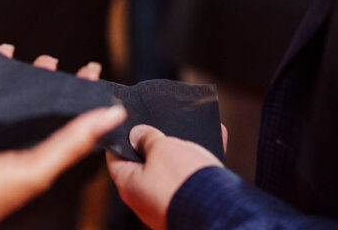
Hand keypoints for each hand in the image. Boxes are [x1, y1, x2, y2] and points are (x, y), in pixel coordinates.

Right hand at [0, 37, 122, 229]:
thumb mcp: (35, 168)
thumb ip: (72, 141)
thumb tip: (113, 114)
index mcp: (25, 143)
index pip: (56, 111)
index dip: (73, 89)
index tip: (91, 68)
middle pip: (20, 96)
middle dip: (32, 75)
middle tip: (46, 58)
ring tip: (0, 48)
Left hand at [107, 125, 225, 229]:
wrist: (221, 212)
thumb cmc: (183, 181)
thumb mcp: (162, 148)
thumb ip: (148, 137)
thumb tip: (139, 133)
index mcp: (129, 185)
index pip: (116, 157)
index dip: (122, 138)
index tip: (129, 124)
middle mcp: (145, 199)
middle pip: (145, 163)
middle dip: (157, 143)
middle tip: (163, 126)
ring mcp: (167, 204)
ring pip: (173, 169)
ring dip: (184, 150)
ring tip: (194, 130)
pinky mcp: (191, 206)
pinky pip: (193, 177)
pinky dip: (201, 159)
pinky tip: (216, 139)